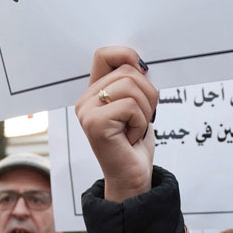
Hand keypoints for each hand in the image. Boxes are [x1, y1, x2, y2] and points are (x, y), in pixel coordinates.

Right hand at [75, 46, 157, 201]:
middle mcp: (85, 100)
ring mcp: (87, 112)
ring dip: (146, 111)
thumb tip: (141, 63)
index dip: (127, 55)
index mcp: (93, 92)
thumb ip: (133, 83)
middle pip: (127, 71)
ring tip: (135, 128)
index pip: (104, 55)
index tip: (143, 71)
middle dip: (148, 94)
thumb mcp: (137, 106)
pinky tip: (130, 138)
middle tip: (141, 118)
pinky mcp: (95, 123)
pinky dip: (141, 123)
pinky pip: (132, 106)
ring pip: (131, 87)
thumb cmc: (134, 143)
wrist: (132, 177)